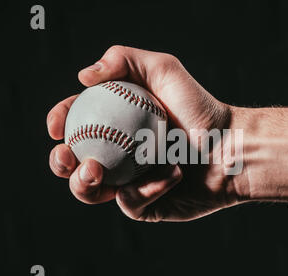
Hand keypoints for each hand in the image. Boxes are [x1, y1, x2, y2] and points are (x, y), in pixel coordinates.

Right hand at [47, 46, 241, 221]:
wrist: (231, 146)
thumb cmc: (199, 107)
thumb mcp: (163, 70)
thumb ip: (122, 59)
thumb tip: (82, 76)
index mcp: (116, 124)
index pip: (76, 122)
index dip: (59, 122)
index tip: (56, 126)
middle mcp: (119, 154)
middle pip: (74, 162)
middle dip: (60, 162)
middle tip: (67, 156)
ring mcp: (130, 182)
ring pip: (90, 191)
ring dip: (83, 185)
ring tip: (95, 171)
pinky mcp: (147, 205)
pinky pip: (131, 203)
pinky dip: (145, 190)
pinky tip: (170, 176)